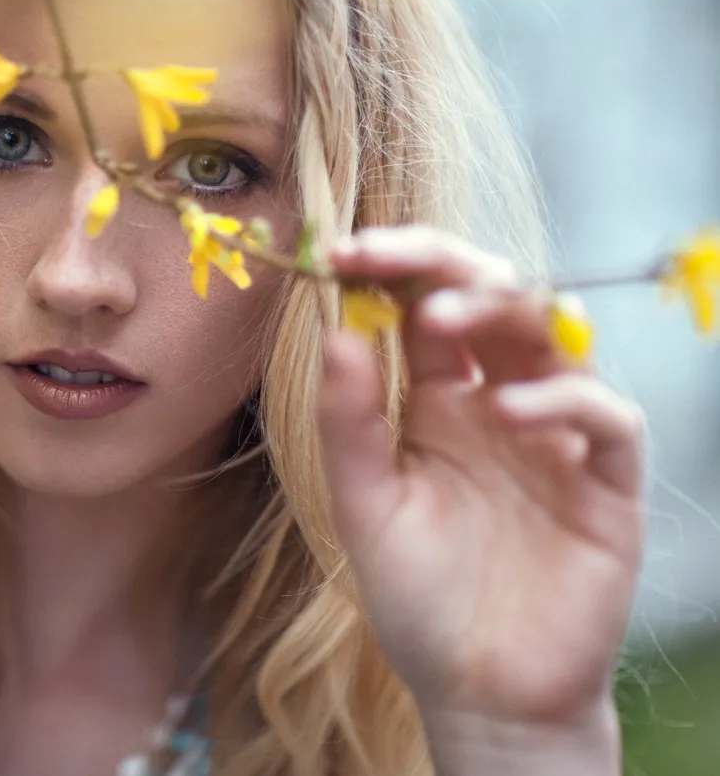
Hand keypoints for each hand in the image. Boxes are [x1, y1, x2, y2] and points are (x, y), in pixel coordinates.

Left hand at [316, 227, 644, 766]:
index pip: (424, 307)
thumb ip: (350, 423)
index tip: (338, 251)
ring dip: (498, 310)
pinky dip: (564, 398)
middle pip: (492, 298)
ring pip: (553, 333)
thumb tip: (337, 332)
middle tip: (381, 256)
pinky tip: (511, 410)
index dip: (390, 269)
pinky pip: (605, 416)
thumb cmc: (418, 599)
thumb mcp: (364, 506)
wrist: (479, 692)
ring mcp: (557, 436)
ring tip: (438, 320)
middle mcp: (500, 403)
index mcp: (439, 402)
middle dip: (439, 265)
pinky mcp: (606, 482)